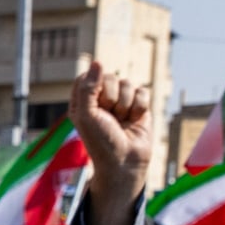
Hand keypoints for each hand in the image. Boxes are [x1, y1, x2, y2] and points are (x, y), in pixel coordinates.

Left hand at [68, 59, 150, 224]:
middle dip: (112, 98)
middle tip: (109, 117)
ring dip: (126, 105)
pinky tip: (134, 121)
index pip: (88, 76)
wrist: (124, 162)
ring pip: (128, 83)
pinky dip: (139, 107)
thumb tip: (97, 61)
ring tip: (121, 121)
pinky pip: (143, 91)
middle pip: (110, 77)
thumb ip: (88, 88)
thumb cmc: (101, 142)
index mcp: (82, 101)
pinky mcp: (138, 106)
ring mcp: (120, 101)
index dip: (94, 87)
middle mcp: (100, 99)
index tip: (95, 105)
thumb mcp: (87, 115)